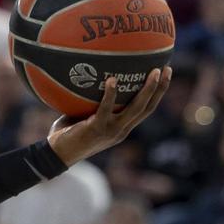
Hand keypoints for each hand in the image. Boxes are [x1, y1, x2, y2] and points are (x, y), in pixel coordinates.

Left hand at [47, 69, 170, 165]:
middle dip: (160, 89)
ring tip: (153, 72)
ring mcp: (111, 130)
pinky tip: (112, 80)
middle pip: (148, 108)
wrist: (56, 154)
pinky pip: (106, 109)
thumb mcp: (84, 115)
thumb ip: (91, 101)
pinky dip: (110, 94)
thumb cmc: (67, 132)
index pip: (145, 110)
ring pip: (136, 109)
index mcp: (122, 127)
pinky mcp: (97, 129)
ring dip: (147, 90)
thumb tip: (89, 74)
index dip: (157, 94)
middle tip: (167, 69)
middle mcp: (121, 130)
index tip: (164, 75)